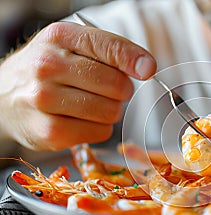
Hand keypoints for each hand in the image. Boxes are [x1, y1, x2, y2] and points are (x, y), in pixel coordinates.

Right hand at [0, 22, 156, 150]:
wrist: (5, 96)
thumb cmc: (49, 70)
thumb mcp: (71, 46)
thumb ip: (110, 51)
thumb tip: (147, 67)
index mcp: (59, 37)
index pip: (109, 47)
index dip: (135, 60)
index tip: (147, 69)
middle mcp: (48, 66)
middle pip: (116, 85)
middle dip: (121, 90)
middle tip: (107, 89)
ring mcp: (45, 100)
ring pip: (111, 111)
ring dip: (110, 110)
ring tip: (90, 103)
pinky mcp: (49, 132)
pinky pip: (100, 132)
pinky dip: (99, 127)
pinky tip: (81, 119)